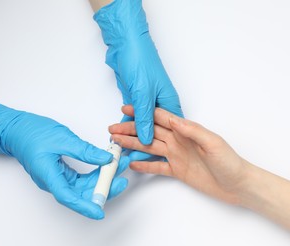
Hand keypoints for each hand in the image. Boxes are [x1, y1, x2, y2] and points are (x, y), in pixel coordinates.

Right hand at [0, 103, 128, 218]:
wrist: (16, 130)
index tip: (100, 212)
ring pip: (84, 186)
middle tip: (122, 175)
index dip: (86, 207)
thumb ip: (85, 151)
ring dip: (102, 178)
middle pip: (82, 193)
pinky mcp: (62, 173)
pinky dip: (95, 172)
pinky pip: (81, 178)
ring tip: (118, 163)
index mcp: (49, 177)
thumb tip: (106, 159)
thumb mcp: (63, 139)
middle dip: (104, 186)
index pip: (69, 198)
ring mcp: (59, 178)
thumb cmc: (33, 134)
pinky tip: (106, 163)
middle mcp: (54, 182)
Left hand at [94, 0, 182, 144]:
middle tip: (130, 157)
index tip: (151, 158)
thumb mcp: (143, 93)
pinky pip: (132, 118)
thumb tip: (147, 139)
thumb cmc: (140, 61)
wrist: (125, 44)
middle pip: (153, 130)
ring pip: (141, 125)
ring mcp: (148, 102)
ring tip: (122, 150)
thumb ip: (145, 118)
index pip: (169, 131)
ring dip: (131, 136)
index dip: (160, 145)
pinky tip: (120, 137)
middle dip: (142, 144)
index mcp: (169, 102)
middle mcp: (161, 104)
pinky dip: (126, 127)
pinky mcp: (136, 100)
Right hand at [109, 105, 248, 203]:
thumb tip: (174, 120)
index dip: (143, 113)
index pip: (160, 118)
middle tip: (113, 128)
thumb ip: (193, 131)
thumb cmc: (230, 162)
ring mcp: (177, 156)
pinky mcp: (177, 171)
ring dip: (133, 144)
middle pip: (149, 132)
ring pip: (149, 148)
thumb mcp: (213, 143)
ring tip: (116, 143)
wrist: (238, 185)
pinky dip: (144, 165)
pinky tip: (132, 163)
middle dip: (131, 129)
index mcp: (186, 131)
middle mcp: (178, 142)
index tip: (126, 109)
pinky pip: (157, 167)